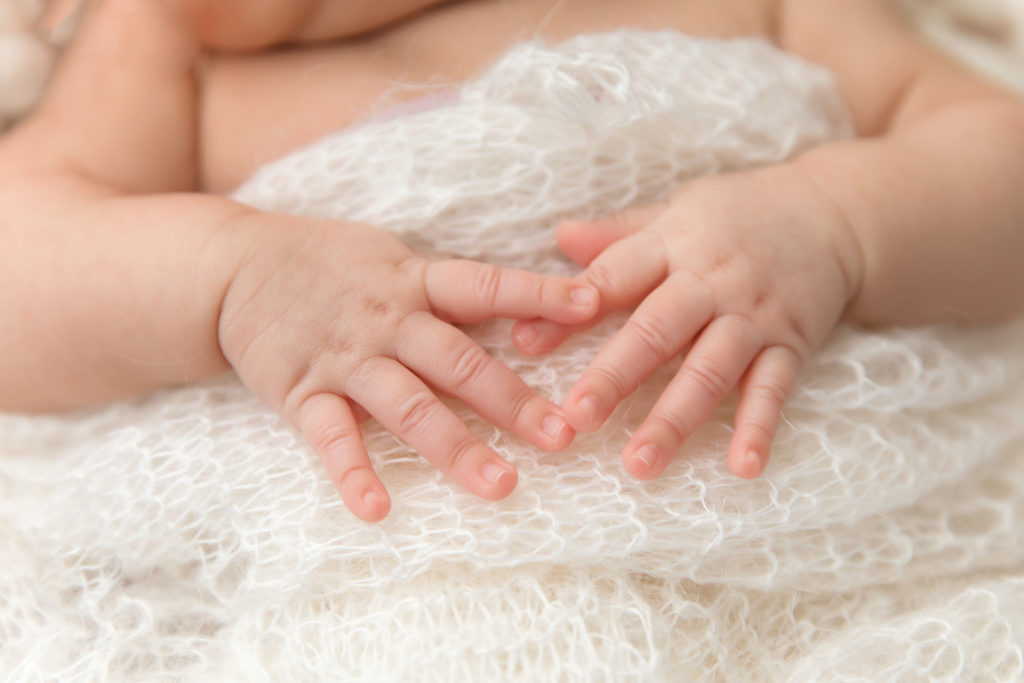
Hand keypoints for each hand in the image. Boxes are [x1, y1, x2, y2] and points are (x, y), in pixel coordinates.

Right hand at [220, 214, 598, 521]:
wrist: (236, 267)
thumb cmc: (329, 262)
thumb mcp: (391, 257)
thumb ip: (447, 288)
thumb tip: (519, 306)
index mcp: (414, 282)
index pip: (485, 285)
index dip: (537, 293)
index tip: (594, 305)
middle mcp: (388, 321)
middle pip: (459, 362)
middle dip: (514, 400)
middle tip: (564, 435)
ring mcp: (346, 359)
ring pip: (408, 406)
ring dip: (456, 447)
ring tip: (502, 486)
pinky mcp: (302, 392)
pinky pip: (330, 437)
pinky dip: (353, 473)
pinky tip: (377, 509)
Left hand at [512, 168, 862, 478]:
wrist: (835, 213)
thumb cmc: (739, 214)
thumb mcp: (676, 210)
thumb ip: (618, 235)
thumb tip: (557, 237)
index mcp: (673, 244)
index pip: (613, 277)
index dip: (568, 310)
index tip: (522, 343)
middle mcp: (712, 281)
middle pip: (656, 331)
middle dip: (614, 376)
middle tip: (575, 419)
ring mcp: (753, 316)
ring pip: (708, 371)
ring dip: (674, 419)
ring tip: (638, 465)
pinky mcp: (791, 344)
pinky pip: (773, 390)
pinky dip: (759, 428)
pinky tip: (742, 468)